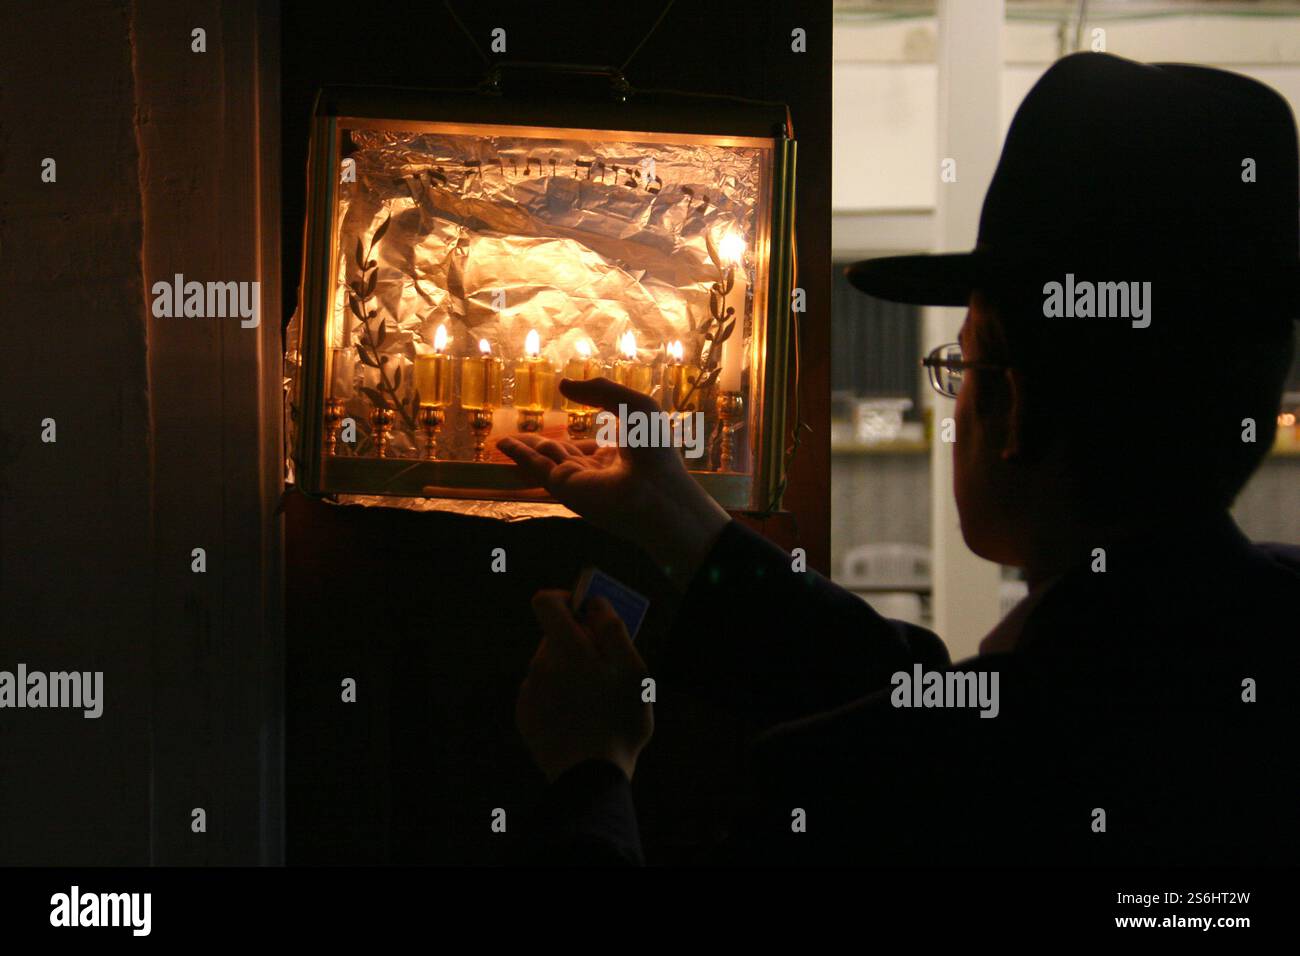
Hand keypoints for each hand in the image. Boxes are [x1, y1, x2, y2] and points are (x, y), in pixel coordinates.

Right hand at [498, 377, 729, 578]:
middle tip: (521, 435)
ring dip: (524, 450)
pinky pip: (537, 467)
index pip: (589, 447)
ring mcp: (579, 481)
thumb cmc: (655, 449)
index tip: (558, 436)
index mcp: (618, 456)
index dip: (574, 438)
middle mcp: (596, 471)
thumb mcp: (633, 405)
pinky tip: (504, 445)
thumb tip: (564, 384)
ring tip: (502, 441)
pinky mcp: (564, 488)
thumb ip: (600, 391)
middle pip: (562, 455)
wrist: (657, 492)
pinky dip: (519, 455)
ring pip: (546, 461)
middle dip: (541, 445)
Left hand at [516, 590, 653, 782]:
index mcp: (564, 648)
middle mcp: (539, 665)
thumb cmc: (618, 721)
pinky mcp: (527, 716)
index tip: (587, 613)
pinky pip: (546, 694)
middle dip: (580, 644)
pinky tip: (582, 720)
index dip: (566, 599)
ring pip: (553, 667)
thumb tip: (595, 604)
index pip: (546, 602)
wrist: (590, 778)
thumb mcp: (633, 671)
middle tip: (608, 668)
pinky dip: (562, 698)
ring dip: (573, 674)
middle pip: (556, 637)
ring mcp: (530, 692)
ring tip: (598, 702)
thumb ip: (613, 630)